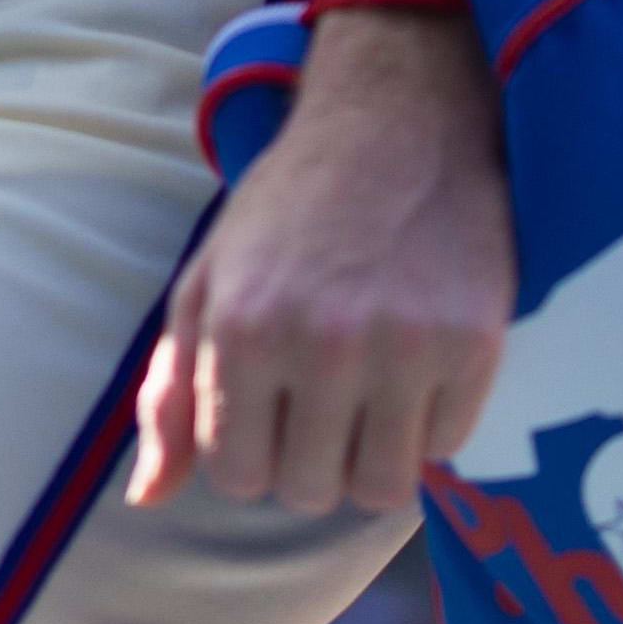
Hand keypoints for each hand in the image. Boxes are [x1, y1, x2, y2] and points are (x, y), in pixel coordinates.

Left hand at [129, 3, 513, 513]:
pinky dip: (432, 425)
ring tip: (371, 396)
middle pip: (309, 493)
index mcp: (242, 330)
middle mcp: (321, 344)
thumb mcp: (206, 283)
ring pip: (381, 489)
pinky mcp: (474, 345)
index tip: (271, 405)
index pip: (235, 477)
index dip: (253, 450)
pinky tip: (419, 367)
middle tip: (324, 398)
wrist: (397, 123)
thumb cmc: (287, 209)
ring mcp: (404, 347)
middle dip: (311, 459)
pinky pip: (447, 449)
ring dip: (373, 457)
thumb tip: (148, 500)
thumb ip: (171, 394)